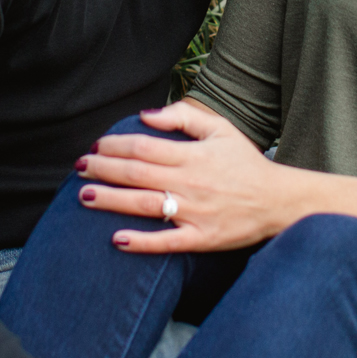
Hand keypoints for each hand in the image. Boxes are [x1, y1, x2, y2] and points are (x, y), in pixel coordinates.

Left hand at [77, 102, 292, 252]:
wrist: (278, 201)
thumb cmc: (245, 163)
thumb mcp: (221, 129)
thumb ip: (183, 117)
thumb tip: (146, 115)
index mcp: (194, 155)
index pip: (144, 146)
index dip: (115, 145)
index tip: (96, 146)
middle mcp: (192, 182)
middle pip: (138, 174)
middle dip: (103, 170)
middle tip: (78, 168)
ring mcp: (196, 212)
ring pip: (146, 205)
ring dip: (112, 200)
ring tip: (85, 196)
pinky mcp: (201, 238)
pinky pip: (167, 242)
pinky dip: (142, 242)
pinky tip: (118, 239)